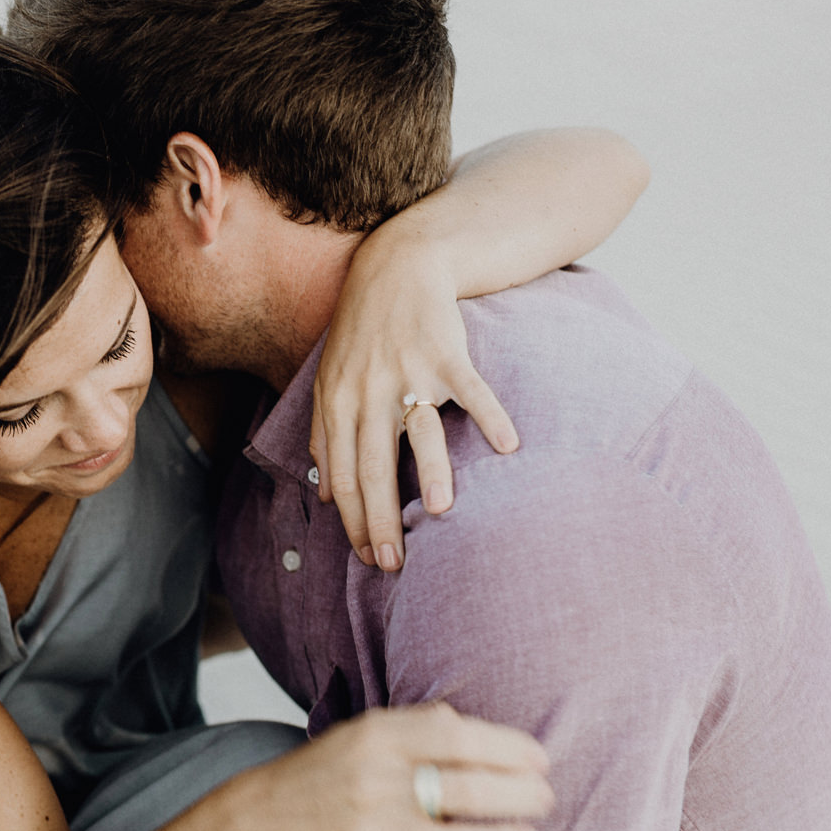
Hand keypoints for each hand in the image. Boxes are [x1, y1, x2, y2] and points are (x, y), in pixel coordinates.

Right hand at [215, 704, 550, 830]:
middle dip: (523, 797)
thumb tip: (495, 737)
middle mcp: (375, 781)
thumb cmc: (332, 769)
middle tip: (544, 800)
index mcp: (378, 736)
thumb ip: (424, 728)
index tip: (539, 760)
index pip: (462, 738)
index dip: (512, 750)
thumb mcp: (367, 730)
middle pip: (471, 792)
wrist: (261, 818)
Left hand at [311, 223, 519, 571]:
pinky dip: (489, 415)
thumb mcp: (329, 380)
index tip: (369, 558)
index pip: (341, 476)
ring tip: (440, 512)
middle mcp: (368, 392)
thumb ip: (324, 434)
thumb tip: (324, 492)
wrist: (397, 267)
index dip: (353, 520)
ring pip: (417, 430)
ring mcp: (408, 371)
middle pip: (372, 465)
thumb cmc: (362, 332)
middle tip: (394, 563)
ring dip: (430, 471)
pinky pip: (470, 388)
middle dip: (381, 519)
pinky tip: (507, 446)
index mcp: (338, 405)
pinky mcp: (446, 351)